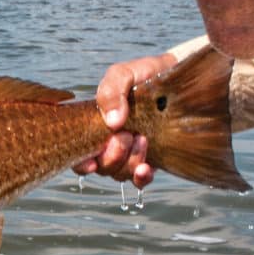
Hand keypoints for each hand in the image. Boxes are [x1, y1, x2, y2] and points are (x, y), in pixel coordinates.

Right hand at [73, 52, 177, 188]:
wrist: (174, 75)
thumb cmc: (142, 75)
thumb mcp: (123, 74)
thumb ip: (111, 92)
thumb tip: (112, 122)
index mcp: (93, 127)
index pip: (78, 154)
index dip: (81, 163)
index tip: (91, 162)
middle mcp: (108, 144)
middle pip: (101, 167)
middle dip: (113, 155)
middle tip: (126, 134)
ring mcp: (129, 154)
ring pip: (120, 174)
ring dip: (129, 161)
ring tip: (143, 137)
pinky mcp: (149, 160)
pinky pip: (139, 180)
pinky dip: (141, 177)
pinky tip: (146, 168)